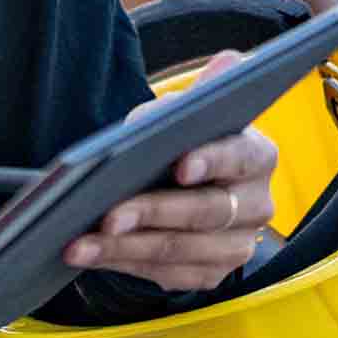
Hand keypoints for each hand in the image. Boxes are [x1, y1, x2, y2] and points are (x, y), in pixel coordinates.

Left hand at [62, 52, 278, 288]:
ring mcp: (237, 245)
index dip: (211, 161)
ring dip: (124, 248)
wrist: (183, 188)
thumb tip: (229, 62)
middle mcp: (257, 205)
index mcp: (258, 156)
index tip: (179, 165)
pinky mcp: (211, 274)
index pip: (239, 157)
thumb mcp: (182, 115)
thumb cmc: (178, 143)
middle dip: (152, 213)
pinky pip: (165, 274)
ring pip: (180, 250)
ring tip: (80, 244)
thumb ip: (198, 95)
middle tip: (107, 215)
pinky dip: (122, 263)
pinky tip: (89, 255)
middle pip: (206, 212)